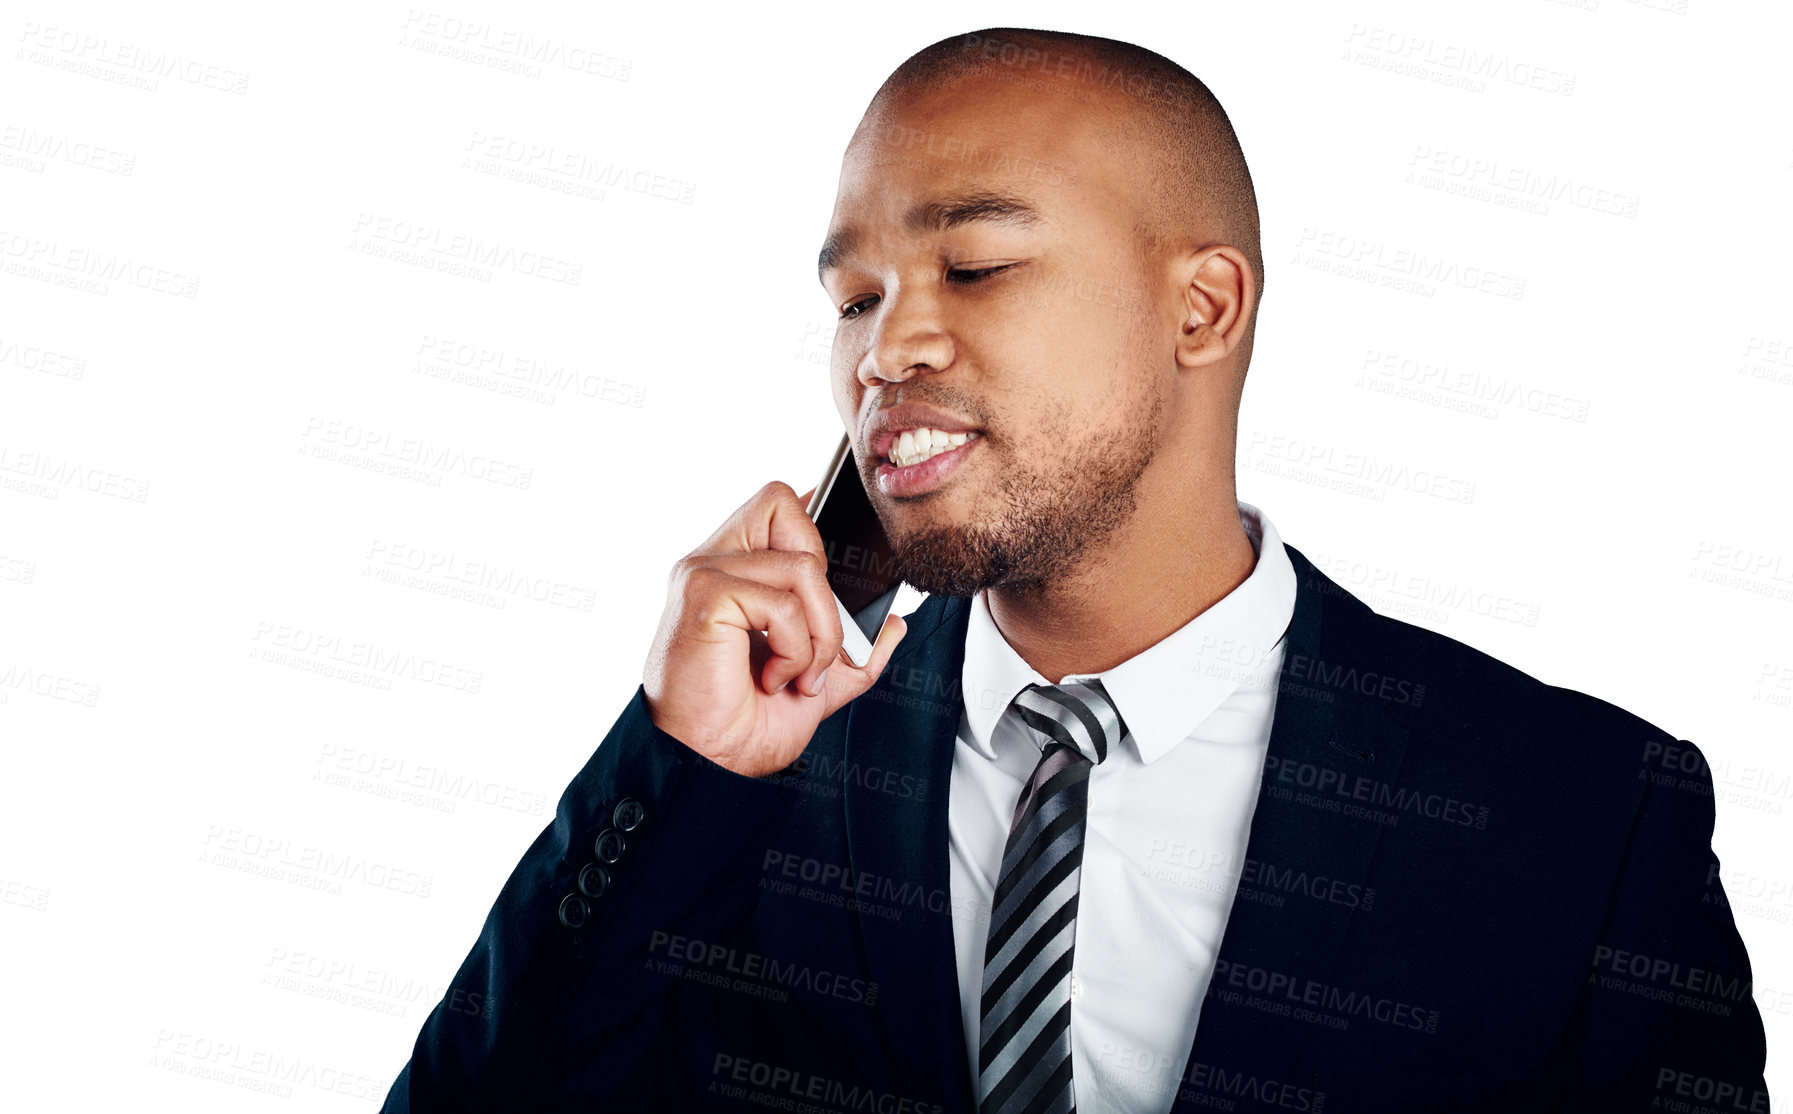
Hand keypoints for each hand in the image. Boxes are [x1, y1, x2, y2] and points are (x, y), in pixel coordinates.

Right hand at [642, 481, 906, 777]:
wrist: (708, 764)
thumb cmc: (743, 724)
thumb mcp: (819, 682)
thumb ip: (855, 649)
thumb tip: (893, 622)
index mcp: (733, 569)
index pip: (778, 502)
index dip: (814, 522)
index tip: (839, 574)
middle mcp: (712, 560)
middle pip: (784, 502)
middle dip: (823, 576)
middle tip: (814, 635)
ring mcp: (703, 572)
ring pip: (803, 566)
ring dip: (821, 633)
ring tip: (799, 674)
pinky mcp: (704, 593)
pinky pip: (784, 602)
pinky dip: (796, 649)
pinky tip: (775, 678)